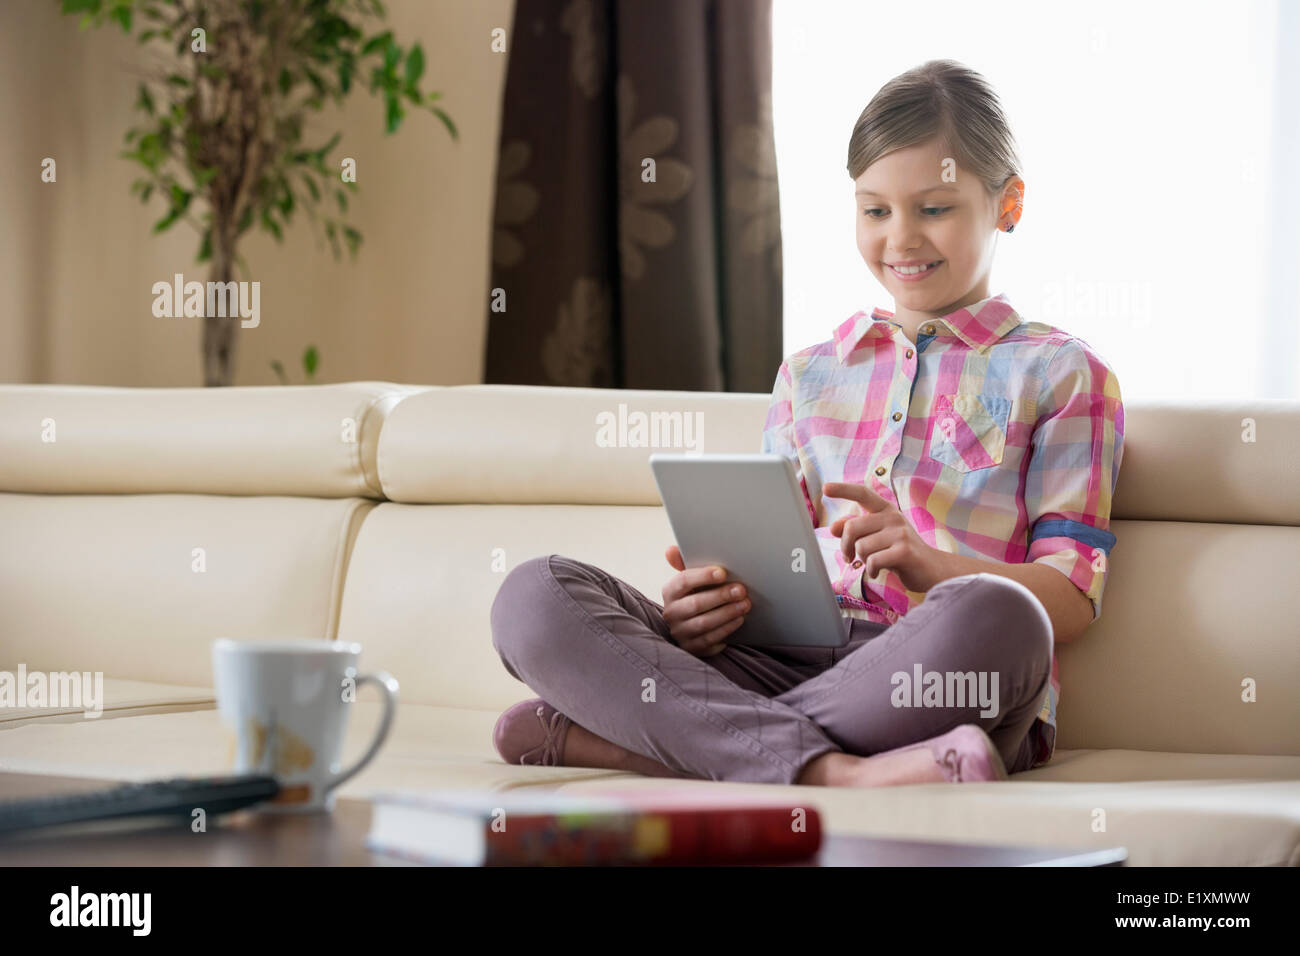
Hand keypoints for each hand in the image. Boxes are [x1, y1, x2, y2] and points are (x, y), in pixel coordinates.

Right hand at [660, 545, 748, 657]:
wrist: (696, 624)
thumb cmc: (697, 595)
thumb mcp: (692, 579)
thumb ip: (684, 563)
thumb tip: (671, 550)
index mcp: (670, 591)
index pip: (683, 581)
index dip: (702, 576)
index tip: (722, 572)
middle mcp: (671, 612)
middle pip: (695, 604)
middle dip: (720, 596)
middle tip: (741, 590)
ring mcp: (680, 632)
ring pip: (703, 623)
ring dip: (727, 613)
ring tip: (745, 605)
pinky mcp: (691, 647)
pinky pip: (709, 640)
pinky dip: (726, 629)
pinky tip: (739, 620)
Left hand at [822, 481, 945, 592]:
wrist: (931, 570)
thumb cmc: (900, 552)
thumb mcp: (877, 537)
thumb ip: (857, 530)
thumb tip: (833, 527)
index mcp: (885, 510)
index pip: (863, 493)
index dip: (843, 490)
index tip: (825, 488)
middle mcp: (893, 517)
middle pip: (852, 527)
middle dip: (845, 546)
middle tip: (849, 557)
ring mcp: (901, 533)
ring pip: (861, 547)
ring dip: (862, 560)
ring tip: (872, 563)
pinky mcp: (905, 551)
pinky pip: (873, 561)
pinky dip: (871, 570)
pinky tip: (877, 571)